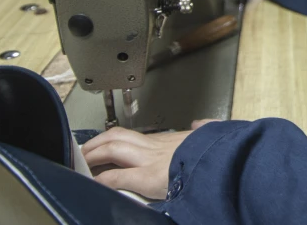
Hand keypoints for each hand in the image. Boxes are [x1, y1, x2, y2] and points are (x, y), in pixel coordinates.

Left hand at [82, 119, 216, 199]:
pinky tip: (94, 183)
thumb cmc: (220, 151)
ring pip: (113, 148)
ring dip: (93, 154)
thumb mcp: (212, 134)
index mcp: (171, 140)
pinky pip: (117, 176)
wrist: (225, 160)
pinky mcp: (148, 177)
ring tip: (81, 161)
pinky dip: (102, 179)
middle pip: (118, 135)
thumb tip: (201, 123)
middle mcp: (157, 146)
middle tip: (84, 150)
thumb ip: (205, 128)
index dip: (119, 139)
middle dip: (97, 142)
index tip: (110, 144)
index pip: (137, 136)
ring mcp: (150, 159)